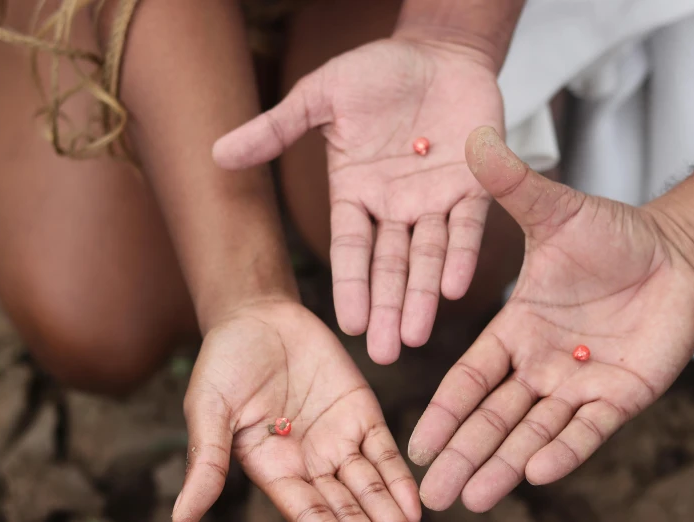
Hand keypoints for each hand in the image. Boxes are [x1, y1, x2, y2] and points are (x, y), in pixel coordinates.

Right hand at [173, 300, 420, 521]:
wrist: (258, 314)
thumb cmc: (224, 362)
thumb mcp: (209, 411)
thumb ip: (207, 463)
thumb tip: (179, 518)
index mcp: (272, 469)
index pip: (305, 511)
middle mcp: (309, 462)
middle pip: (342, 507)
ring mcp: (337, 438)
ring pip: (367, 485)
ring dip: (387, 511)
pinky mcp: (360, 411)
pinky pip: (383, 449)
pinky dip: (398, 476)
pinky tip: (414, 503)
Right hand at [213, 38, 503, 363]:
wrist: (436, 50)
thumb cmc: (375, 71)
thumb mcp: (320, 97)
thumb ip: (276, 129)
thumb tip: (217, 154)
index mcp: (356, 194)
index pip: (351, 249)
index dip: (351, 285)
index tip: (350, 326)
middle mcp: (394, 207)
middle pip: (390, 266)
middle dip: (388, 308)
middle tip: (386, 355)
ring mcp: (435, 199)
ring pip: (429, 256)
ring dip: (423, 295)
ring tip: (417, 335)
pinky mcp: (475, 184)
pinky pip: (468, 224)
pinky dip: (463, 253)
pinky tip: (456, 287)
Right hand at [408, 128, 693, 511]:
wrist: (669, 254)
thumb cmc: (609, 237)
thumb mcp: (553, 209)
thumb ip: (512, 186)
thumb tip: (472, 139)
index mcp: (515, 332)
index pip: (470, 379)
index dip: (443, 410)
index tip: (415, 440)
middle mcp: (540, 364)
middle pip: (493, 417)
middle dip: (462, 453)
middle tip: (431, 494)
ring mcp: (579, 383)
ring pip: (534, 431)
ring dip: (504, 464)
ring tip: (473, 498)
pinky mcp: (620, 394)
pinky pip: (588, 428)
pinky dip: (564, 449)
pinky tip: (537, 473)